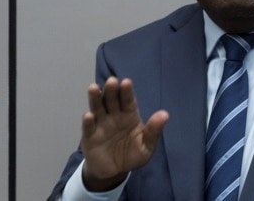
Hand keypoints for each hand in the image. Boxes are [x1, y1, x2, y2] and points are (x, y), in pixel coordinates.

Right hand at [80, 76, 168, 191]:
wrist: (115, 171)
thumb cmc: (132, 154)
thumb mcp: (147, 145)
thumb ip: (154, 130)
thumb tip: (165, 114)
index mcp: (129, 114)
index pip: (128, 100)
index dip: (127, 91)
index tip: (126, 82)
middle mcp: (114, 115)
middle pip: (112, 100)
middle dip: (111, 90)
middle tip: (112, 81)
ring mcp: (101, 124)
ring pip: (98, 108)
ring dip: (95, 98)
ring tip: (93, 88)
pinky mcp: (90, 136)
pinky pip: (89, 127)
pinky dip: (88, 121)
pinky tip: (89, 116)